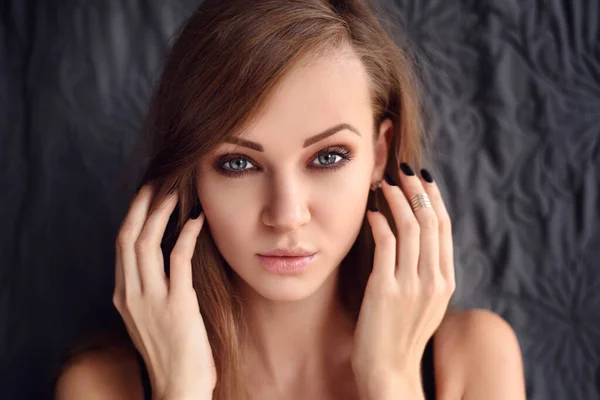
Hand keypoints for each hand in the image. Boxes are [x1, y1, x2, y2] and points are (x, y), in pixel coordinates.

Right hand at [113, 184, 215, 398]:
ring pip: (148, 243)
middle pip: (129, 236)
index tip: (146, 193)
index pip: (123, 244)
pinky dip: (186, 235)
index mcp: (123, 295)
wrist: (179, 387)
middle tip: (158, 180)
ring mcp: (150, 299)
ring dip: (161, 212)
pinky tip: (197, 219)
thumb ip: (149, 289)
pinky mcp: (177, 304)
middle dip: (142, 204)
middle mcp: (130, 294)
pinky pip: (178, 259)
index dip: (134, 214)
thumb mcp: (150, 317)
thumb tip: (164, 258)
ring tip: (176, 191)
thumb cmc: (172, 352)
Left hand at [351, 166, 454, 396]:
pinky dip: (380, 223)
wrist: (389, 371)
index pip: (444, 228)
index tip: (424, 178)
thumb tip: (412, 237)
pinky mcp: (386, 289)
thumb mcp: (422, 301)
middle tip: (403, 170)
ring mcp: (412, 284)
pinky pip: (386, 245)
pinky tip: (371, 212)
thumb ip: (423, 272)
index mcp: (445, 280)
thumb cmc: (399, 335)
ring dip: (397, 200)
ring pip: (411, 228)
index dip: (434, 199)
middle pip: (431, 221)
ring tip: (384, 183)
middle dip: (417, 190)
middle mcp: (434, 280)